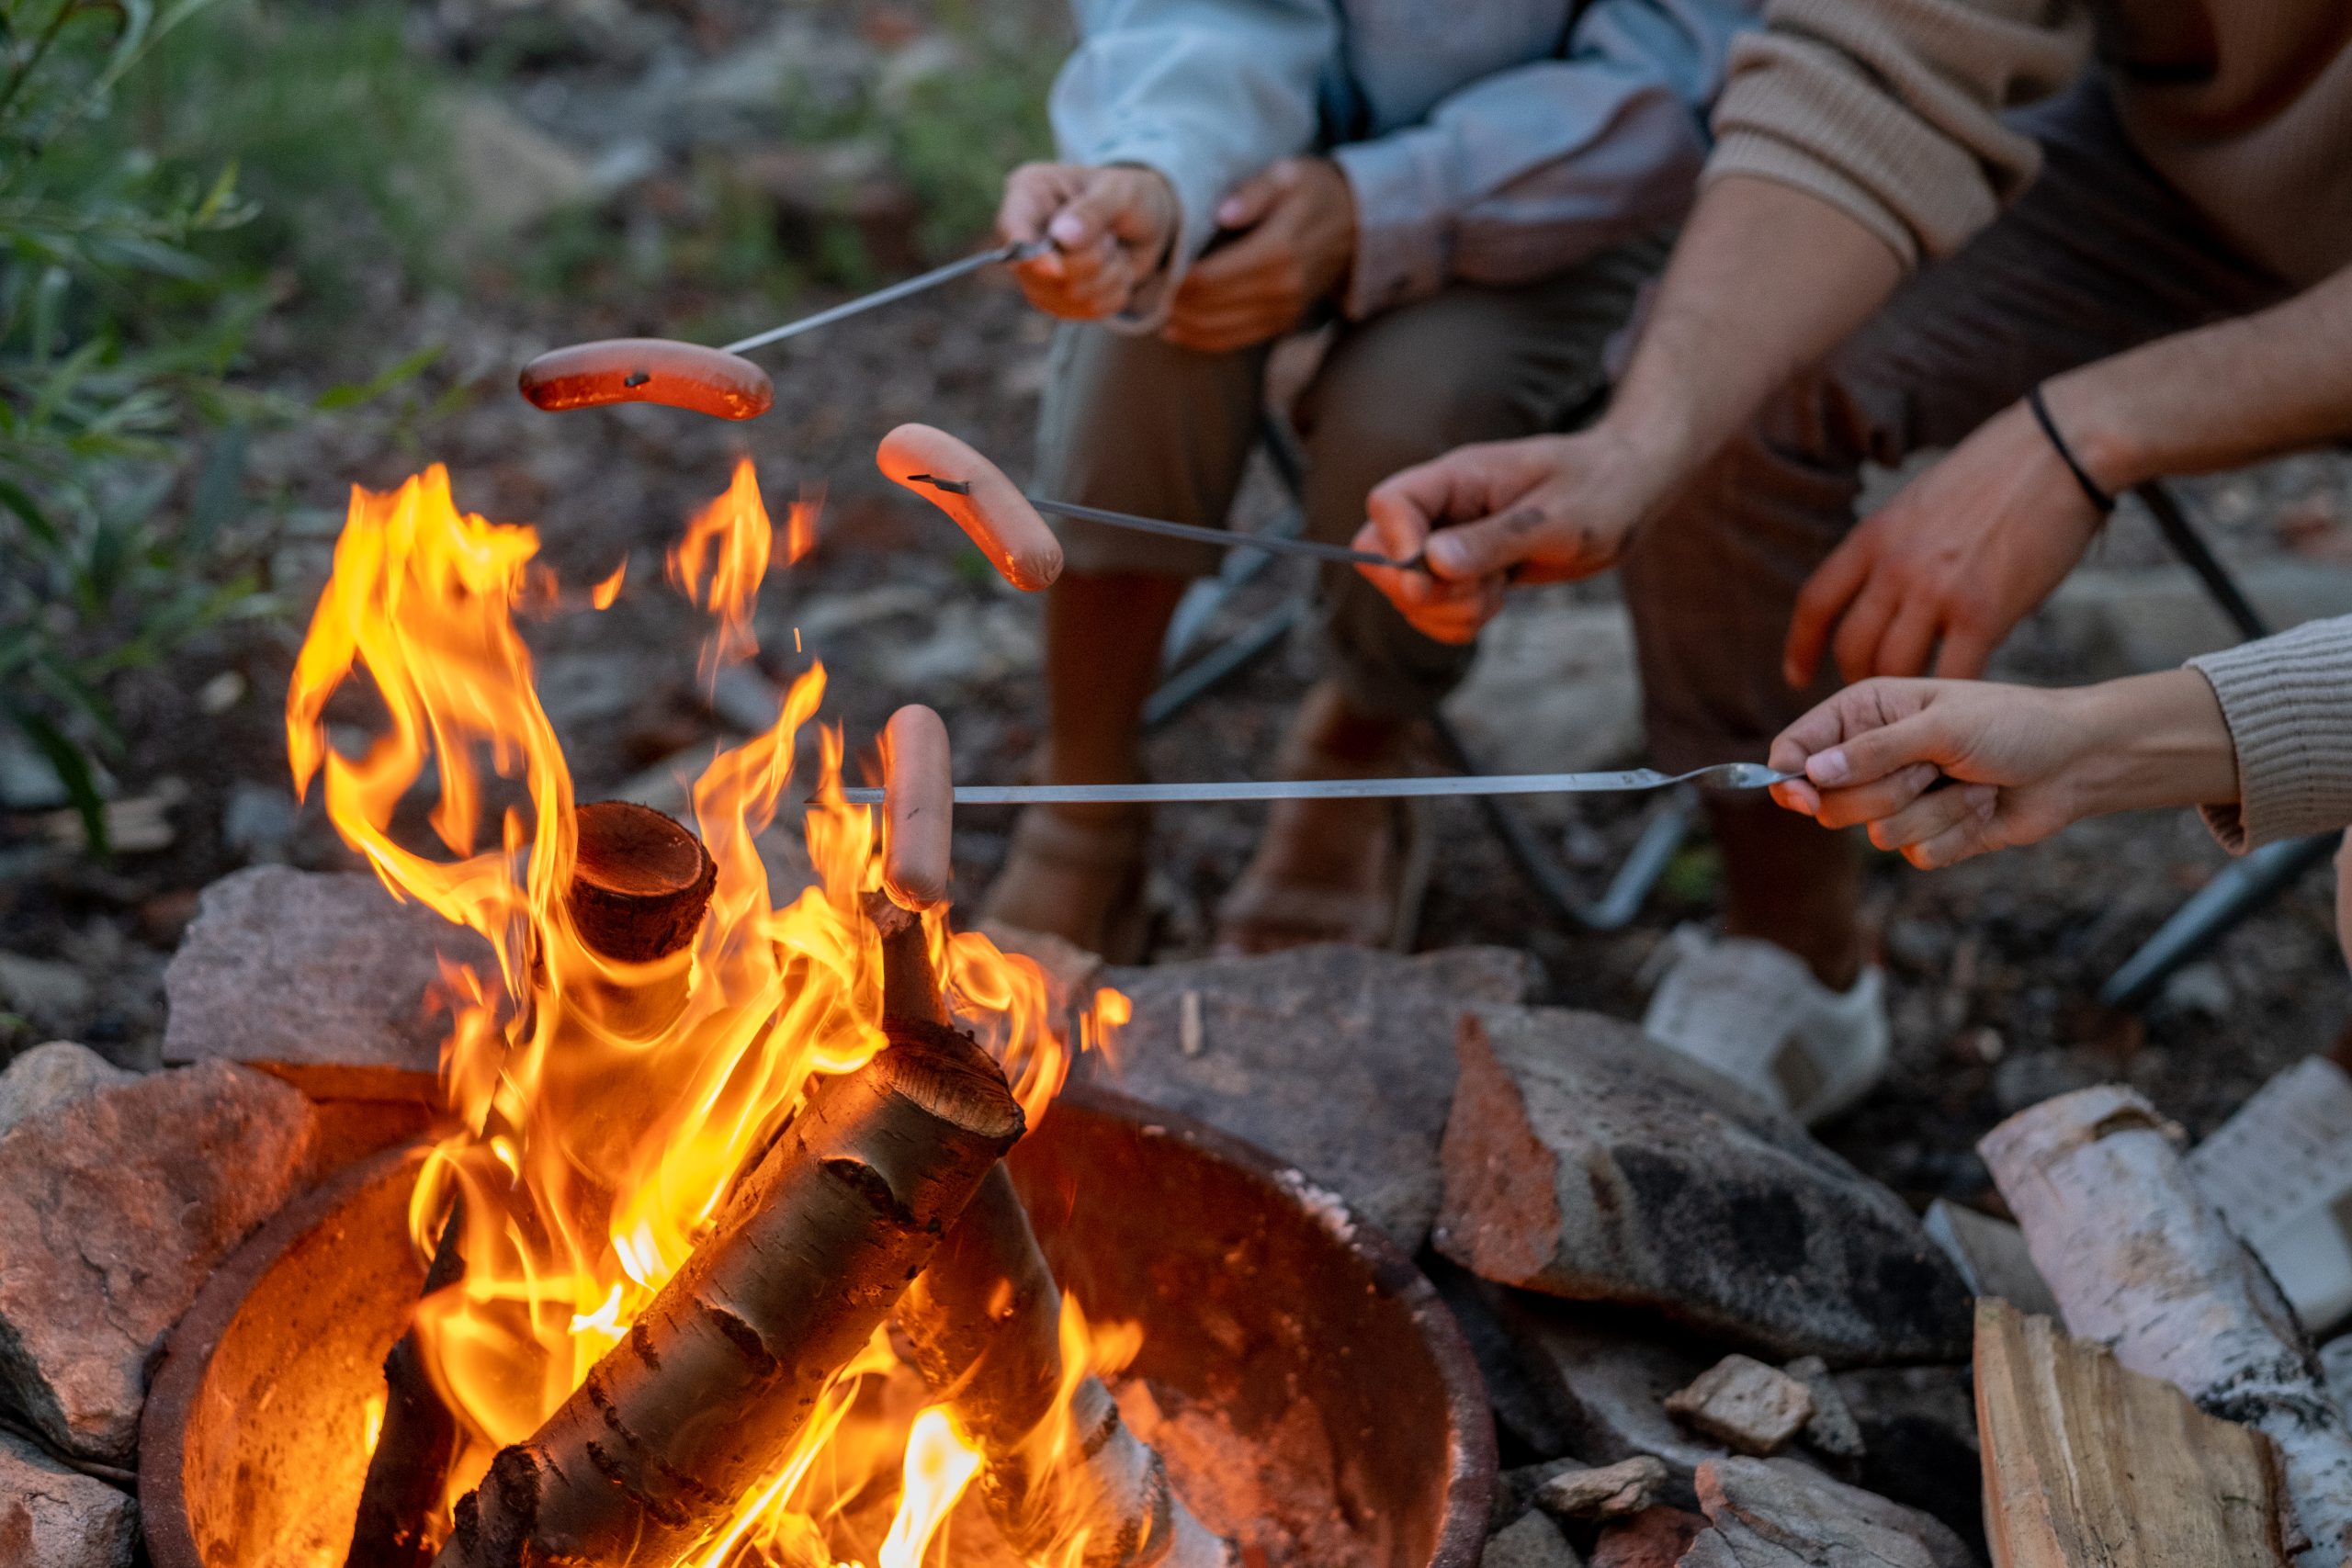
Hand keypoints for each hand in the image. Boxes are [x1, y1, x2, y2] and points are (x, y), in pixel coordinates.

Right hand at [997, 163, 1179, 319]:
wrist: (1149, 223)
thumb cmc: (1128, 195)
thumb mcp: (1119, 192)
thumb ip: (1092, 211)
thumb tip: (1061, 237)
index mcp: (1029, 194)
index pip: (1012, 230)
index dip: (1029, 255)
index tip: (1054, 267)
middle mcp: (1026, 235)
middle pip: (1039, 275)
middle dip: (1088, 263)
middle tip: (1110, 239)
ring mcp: (1037, 272)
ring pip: (1064, 298)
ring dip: (1106, 278)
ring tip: (1115, 251)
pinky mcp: (1058, 300)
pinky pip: (1085, 312)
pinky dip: (1112, 295)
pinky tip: (1117, 271)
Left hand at [1161, 157, 1355, 352]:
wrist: (1355, 223)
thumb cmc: (1312, 191)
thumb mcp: (1286, 175)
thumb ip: (1253, 192)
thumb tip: (1224, 213)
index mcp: (1277, 251)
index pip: (1209, 277)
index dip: (1173, 279)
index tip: (1148, 269)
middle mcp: (1281, 289)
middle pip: (1207, 307)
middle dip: (1170, 302)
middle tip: (1140, 289)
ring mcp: (1283, 311)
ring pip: (1217, 331)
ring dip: (1181, 325)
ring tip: (1151, 310)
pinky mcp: (1281, 323)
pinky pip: (1234, 341)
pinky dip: (1202, 339)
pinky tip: (1176, 330)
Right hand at [1351, 429, 1656, 643]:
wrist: (1627, 489)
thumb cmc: (1600, 487)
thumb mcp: (1558, 517)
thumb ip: (1495, 539)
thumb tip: (1433, 562)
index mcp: (1458, 478)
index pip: (1389, 504)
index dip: (1393, 545)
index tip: (1426, 578)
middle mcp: (1443, 510)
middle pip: (1380, 555)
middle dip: (1420, 592)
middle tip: (1479, 591)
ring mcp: (1450, 542)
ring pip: (1407, 594)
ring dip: (1446, 612)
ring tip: (1498, 593)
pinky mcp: (1464, 573)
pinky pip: (1434, 612)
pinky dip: (1458, 622)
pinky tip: (1496, 601)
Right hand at [1767, 680, 2087, 866]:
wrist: (2076, 762)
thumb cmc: (2013, 725)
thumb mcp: (1942, 726)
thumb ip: (1874, 751)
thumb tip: (1811, 773)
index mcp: (1865, 714)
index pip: (1797, 748)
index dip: (1790, 777)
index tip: (1804, 798)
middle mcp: (1873, 757)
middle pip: (1832, 802)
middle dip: (1889, 793)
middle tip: (1931, 769)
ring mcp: (1899, 799)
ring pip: (1877, 833)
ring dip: (1936, 812)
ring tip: (1971, 783)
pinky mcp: (1927, 835)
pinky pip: (1916, 855)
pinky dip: (1957, 833)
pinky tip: (1983, 807)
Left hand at [1783, 398, 2107, 688]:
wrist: (2062, 447)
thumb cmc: (2001, 468)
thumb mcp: (1922, 498)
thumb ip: (1897, 544)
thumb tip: (1885, 582)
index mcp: (1875, 536)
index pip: (1816, 602)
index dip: (1800, 647)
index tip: (1796, 676)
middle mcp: (1895, 566)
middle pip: (1852, 645)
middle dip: (1855, 678)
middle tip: (1875, 693)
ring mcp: (1936, 591)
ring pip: (1893, 668)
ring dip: (1902, 692)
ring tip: (1915, 704)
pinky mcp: (1984, 612)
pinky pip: (1952, 673)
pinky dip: (1952, 692)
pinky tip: (1960, 700)